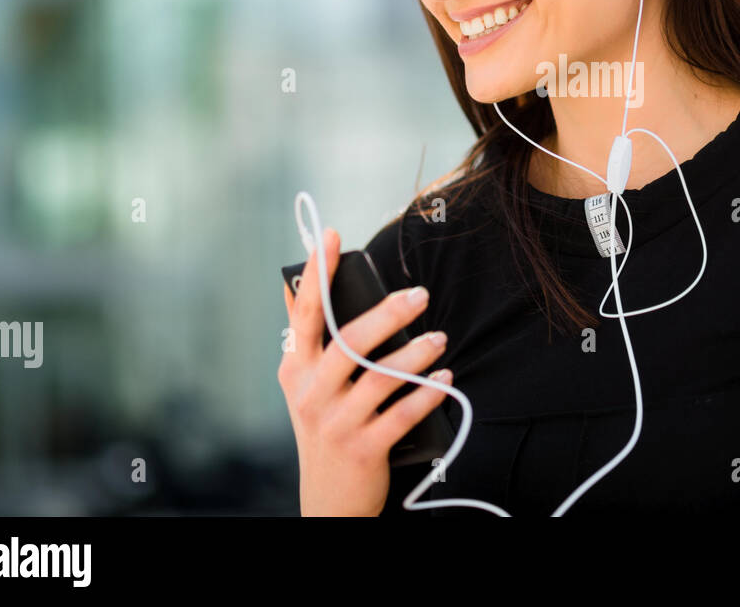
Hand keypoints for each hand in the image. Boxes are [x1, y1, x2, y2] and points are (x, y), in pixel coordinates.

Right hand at [277, 228, 450, 515]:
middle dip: (386, 313)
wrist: (329, 502)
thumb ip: (305, 338)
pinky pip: (401, 414)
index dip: (316, 274)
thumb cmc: (326, 428)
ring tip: (439, 337)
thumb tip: (295, 284)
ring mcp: (336, 422)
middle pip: (348, 342)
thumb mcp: (305, 385)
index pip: (305, 314)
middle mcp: (311, 394)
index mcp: (297, 370)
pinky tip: (444, 377)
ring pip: (379, 378)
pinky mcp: (363, 448)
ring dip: (414, 353)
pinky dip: (426, 393)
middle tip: (419, 294)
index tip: (330, 237)